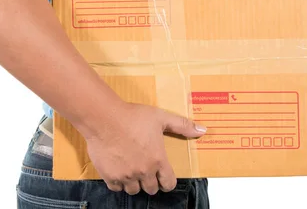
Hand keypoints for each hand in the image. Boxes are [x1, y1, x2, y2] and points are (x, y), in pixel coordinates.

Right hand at [86, 103, 206, 194]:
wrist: (104, 118)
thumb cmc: (132, 116)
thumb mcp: (161, 117)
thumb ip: (182, 125)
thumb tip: (202, 130)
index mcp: (158, 160)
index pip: (169, 183)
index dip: (168, 181)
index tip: (164, 177)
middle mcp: (143, 171)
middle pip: (151, 189)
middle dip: (151, 182)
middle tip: (147, 170)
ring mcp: (126, 176)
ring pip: (133, 190)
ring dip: (135, 183)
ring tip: (133, 171)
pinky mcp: (109, 176)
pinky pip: (116, 188)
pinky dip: (118, 182)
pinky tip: (119, 170)